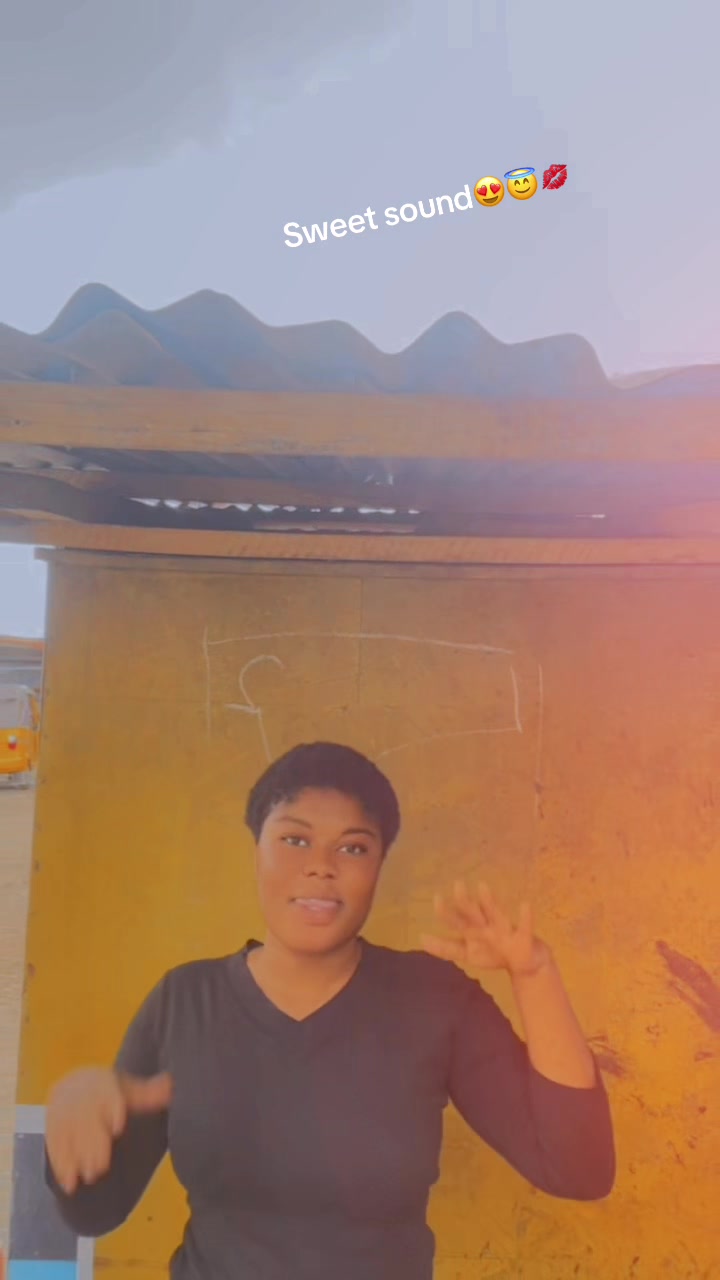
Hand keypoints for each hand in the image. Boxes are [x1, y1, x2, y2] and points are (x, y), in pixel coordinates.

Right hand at [46, 1066, 172, 1193]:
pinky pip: (54, 1145)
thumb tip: (172, 1085)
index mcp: (101, 1082)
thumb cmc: (110, 1092)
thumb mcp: (130, 1090)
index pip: (107, 1092)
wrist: (76, 1084)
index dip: (112, 1108)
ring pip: (68, 1133)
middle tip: (101, 1168)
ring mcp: (62, 1110)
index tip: (118, 1126)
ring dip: (76, 1158)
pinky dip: (61, 1166)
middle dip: (93, 1143)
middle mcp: (79, 1094)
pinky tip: (70, 1185)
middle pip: (86, 1117)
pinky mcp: (51, 1127)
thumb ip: (150, 1094)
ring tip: (90, 1178)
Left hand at [420, 879, 550, 978]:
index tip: (437, 898)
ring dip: (489, 902)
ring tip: (482, 886)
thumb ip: (446, 948)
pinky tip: (525, 905)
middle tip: (457, 884)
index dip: (446, 913)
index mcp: (473, 931)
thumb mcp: (468, 953)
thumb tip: (421, 939)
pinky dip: (525, 918)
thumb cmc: (495, 953)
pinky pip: (525, 927)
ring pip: (495, 915)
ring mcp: (505, 930)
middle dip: (465, 902)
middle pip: (473, 914)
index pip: (456, 921)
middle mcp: (487, 926)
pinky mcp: (524, 938)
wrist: (527, 964)